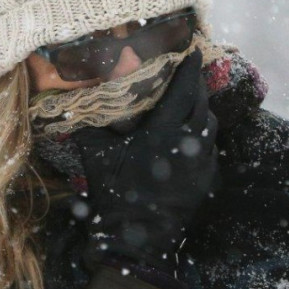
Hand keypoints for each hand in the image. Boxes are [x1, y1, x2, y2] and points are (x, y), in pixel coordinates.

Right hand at [72, 49, 218, 273]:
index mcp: (163, 132)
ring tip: (191, 104)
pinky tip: (190, 137)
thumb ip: (90, 123)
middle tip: (189, 76)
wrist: (137, 236)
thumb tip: (77, 100)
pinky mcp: (208, 180)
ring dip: (203, 111)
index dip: (189, 70)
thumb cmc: (115, 192)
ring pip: (210, 126)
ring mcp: (203, 163)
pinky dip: (203, 137)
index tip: (195, 52)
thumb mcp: (95, 154)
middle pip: (202, 104)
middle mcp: (189, 143)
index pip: (183, 91)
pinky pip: (211, 149)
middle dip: (197, 87)